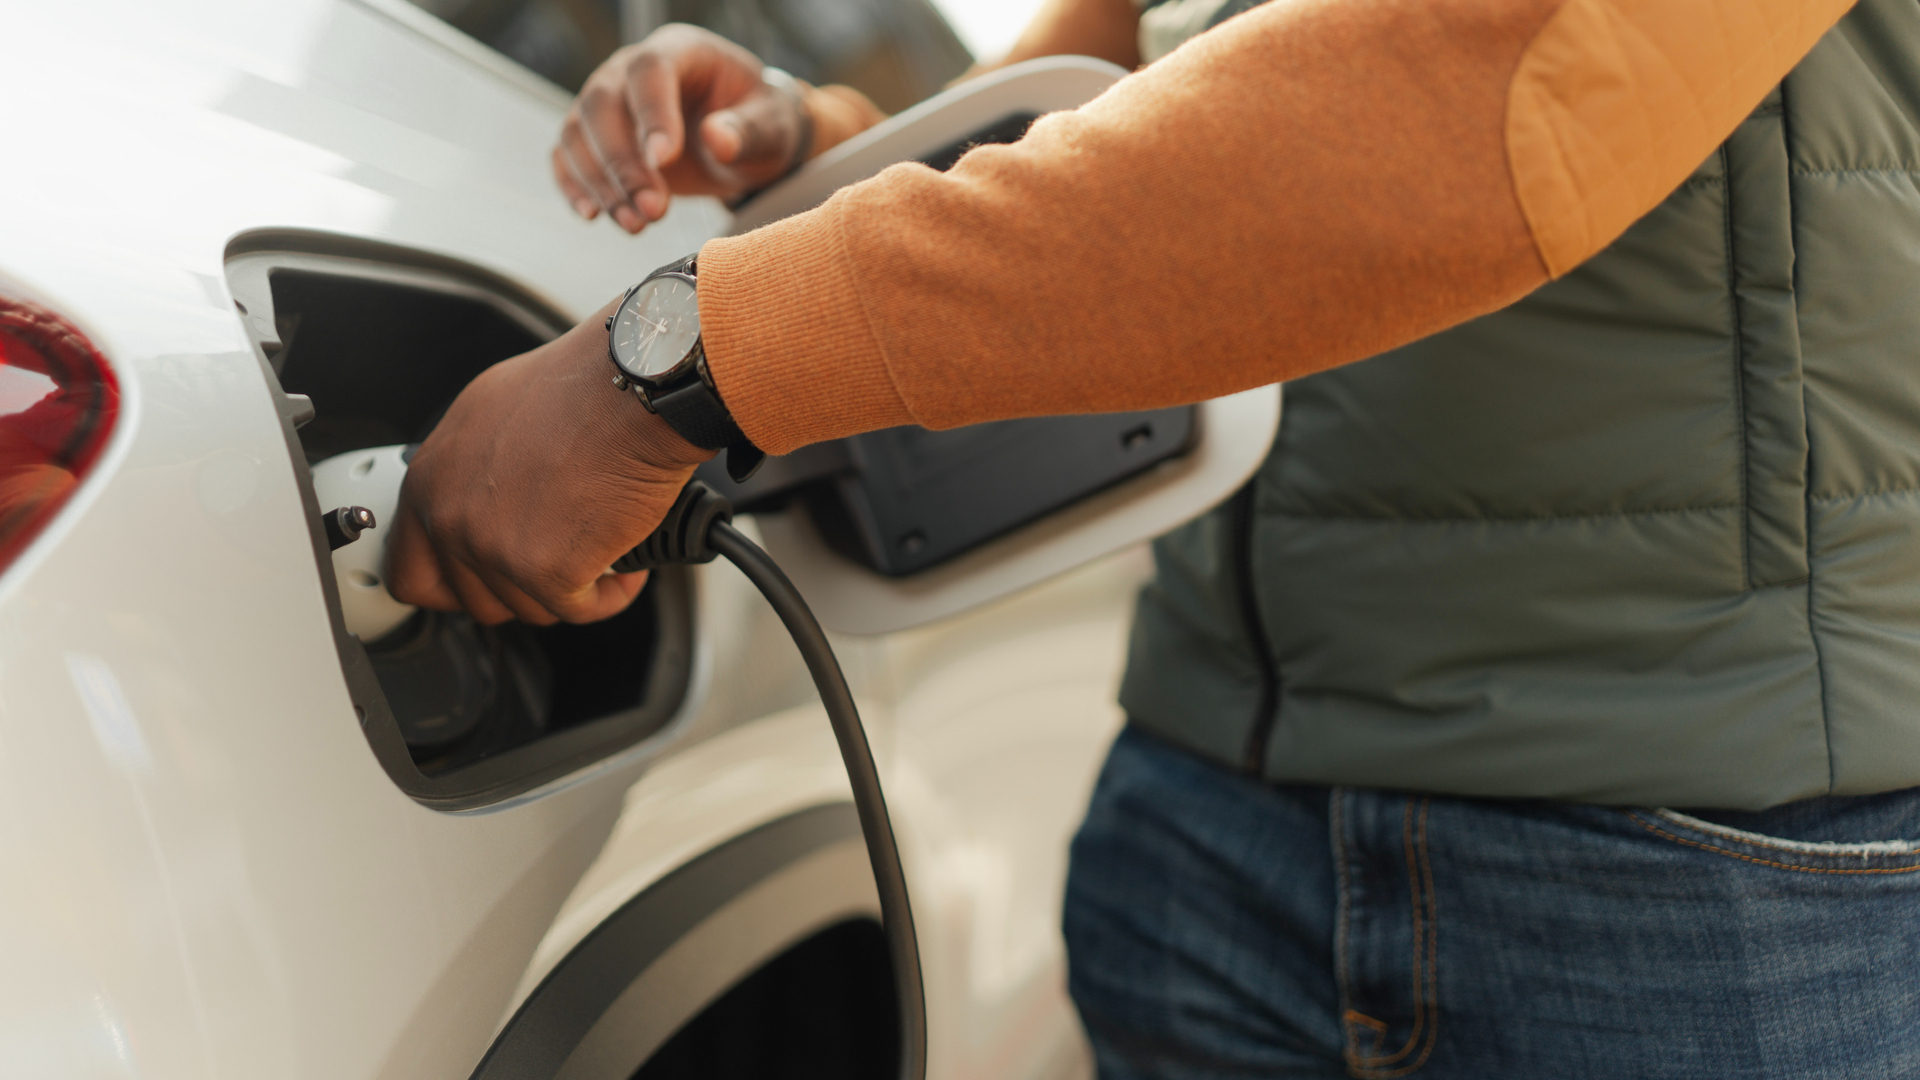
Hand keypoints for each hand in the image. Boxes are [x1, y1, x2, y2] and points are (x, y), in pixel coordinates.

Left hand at [387, 298, 713, 625]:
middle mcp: (451, 517)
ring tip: (600, 550)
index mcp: (430, 480)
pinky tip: (625, 564)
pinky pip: (580, 610)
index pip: (411, 572)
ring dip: (572, 589)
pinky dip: (611, 595)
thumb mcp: (493, 414)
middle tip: (560, 561)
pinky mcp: (546, 571)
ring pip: (530, 609)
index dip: (457, 585)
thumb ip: (472, 472)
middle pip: (476, 601)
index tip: (489, 581)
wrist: (633, 391)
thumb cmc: (581, 388)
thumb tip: (486, 501)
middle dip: (525, 588)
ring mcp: (494, 548)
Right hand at [554, 24, 808, 233]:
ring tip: (636, 224)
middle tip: (654, 210)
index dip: (652, 114)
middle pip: (602, 104)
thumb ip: (747, 132)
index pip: (650, 70)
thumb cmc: (758, 122)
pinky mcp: (594, 137)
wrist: (744, 138)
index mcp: (681, 50)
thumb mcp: (770, 126)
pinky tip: (594, 215)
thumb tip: (717, 140)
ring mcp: (608, 101)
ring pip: (578, 133)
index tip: (664, 160)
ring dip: (601, 184)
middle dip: (623, 164)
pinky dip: (575, 186)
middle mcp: (632, 69)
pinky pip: (567, 155)